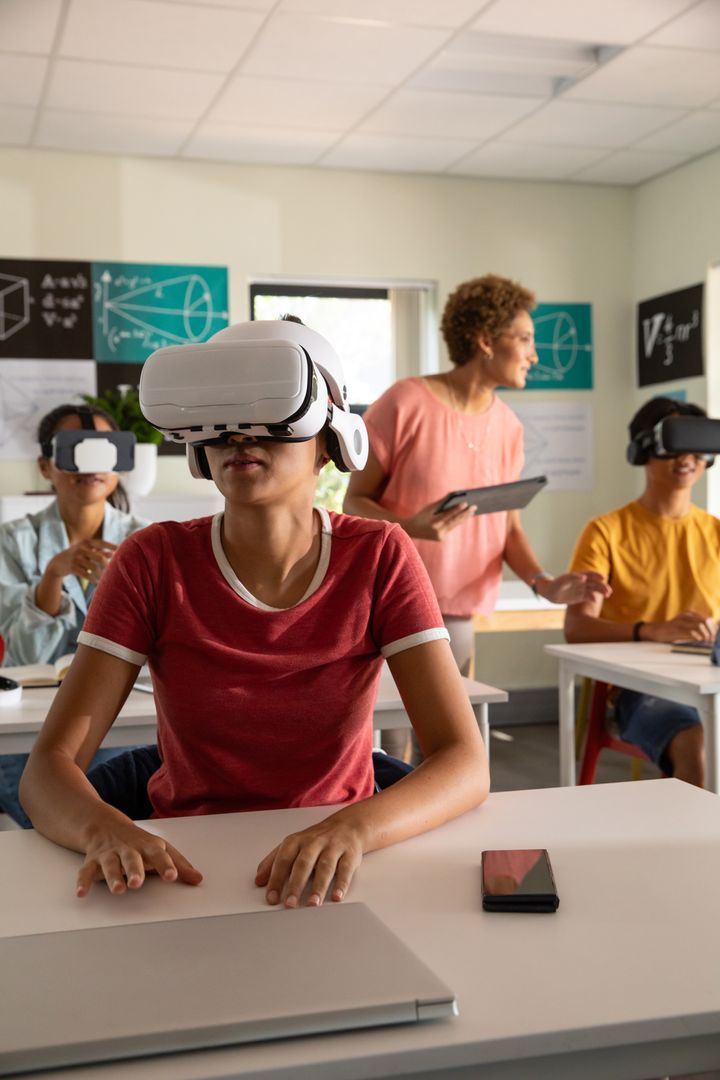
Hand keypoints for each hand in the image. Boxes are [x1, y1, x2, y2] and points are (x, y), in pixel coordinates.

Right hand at [46, 538, 117, 583]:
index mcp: (86, 543)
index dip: (111, 546)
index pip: (101, 543)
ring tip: (104, 578)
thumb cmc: (77, 556)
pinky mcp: (72, 567)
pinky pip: (86, 574)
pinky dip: (92, 579)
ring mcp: (76, 558)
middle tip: (111, 571)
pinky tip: (96, 581)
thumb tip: (114, 554)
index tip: (120, 549)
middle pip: (99, 557)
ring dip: (100, 574)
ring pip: (93, 568)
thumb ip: (99, 552)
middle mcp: (81, 549)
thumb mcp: (86, 552)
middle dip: (106, 565)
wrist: (57, 563)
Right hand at [77, 818, 202, 896]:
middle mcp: (128, 849)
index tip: (173, 877)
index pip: (159, 854)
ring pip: (110, 865)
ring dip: (113, 877)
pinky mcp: (93, 861)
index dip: (166, 865)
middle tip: (138, 882)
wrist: (105, 824)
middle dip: (135, 870)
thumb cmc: (139, 842)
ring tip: (118, 890)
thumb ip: (179, 864)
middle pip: (132, 858)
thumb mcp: (160, 848)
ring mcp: (109, 854)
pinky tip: (81, 893)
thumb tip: (198, 879)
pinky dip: (83, 882)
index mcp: (147, 846)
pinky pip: (86, 871)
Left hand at [255, 815, 363, 907]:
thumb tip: (258, 880)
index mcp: (297, 841)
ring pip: (325, 866)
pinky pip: (346, 869)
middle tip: (289, 904)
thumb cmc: (316, 840)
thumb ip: (273, 861)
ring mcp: (333, 847)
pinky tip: (336, 897)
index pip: (283, 859)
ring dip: (318, 886)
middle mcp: (314, 843)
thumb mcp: (292, 845)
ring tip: (312, 904)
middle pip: (303, 863)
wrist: (347, 826)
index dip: (276, 878)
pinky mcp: (350, 854)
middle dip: (295, 884)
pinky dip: (342, 883)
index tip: (271, 897)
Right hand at [402, 500, 475, 540]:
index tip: (466, 503)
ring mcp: (440, 536)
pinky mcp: (441, 538)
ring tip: (472, 511)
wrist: (411, 530)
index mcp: (433, 523)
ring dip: (464, 518)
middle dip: (465, 513)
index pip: (448, 515)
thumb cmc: (421, 516)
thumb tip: (453, 496)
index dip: (457, 509)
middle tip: (474, 507)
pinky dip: (458, 522)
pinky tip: (465, 516)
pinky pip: (451, 528)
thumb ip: (441, 503)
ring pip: (455, 525)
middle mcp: (438, 531)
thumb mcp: (429, 508)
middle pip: (454, 521)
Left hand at [536, 571, 610, 605]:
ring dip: (600, 592)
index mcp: (578, 576)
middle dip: (602, 586)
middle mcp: (581, 582)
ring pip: (593, 590)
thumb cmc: (555, 585)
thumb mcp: (562, 581)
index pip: (589, 574)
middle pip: (594, 583)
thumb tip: (584, 577)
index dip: (596, 575)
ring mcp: (581, 589)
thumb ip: (572, 578)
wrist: (549, 593)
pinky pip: (588, 597)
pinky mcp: (579, 597)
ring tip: (608, 595)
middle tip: (608, 591)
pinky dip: (592, 598)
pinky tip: (595, 600)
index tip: (603, 578)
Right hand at [644, 611, 716, 643]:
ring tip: (706, 640)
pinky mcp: (677, 627)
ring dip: (706, 634)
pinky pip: (691, 631)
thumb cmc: (673, 631)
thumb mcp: (686, 627)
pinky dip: (698, 636)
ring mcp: (681, 620)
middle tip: (711, 640)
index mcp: (690, 613)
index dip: (713, 628)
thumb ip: (697, 628)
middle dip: (711, 631)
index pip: (708, 618)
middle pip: (706, 621)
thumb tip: (712, 633)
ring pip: (700, 625)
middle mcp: (687, 614)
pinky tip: (699, 640)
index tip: (715, 636)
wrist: (656, 631)